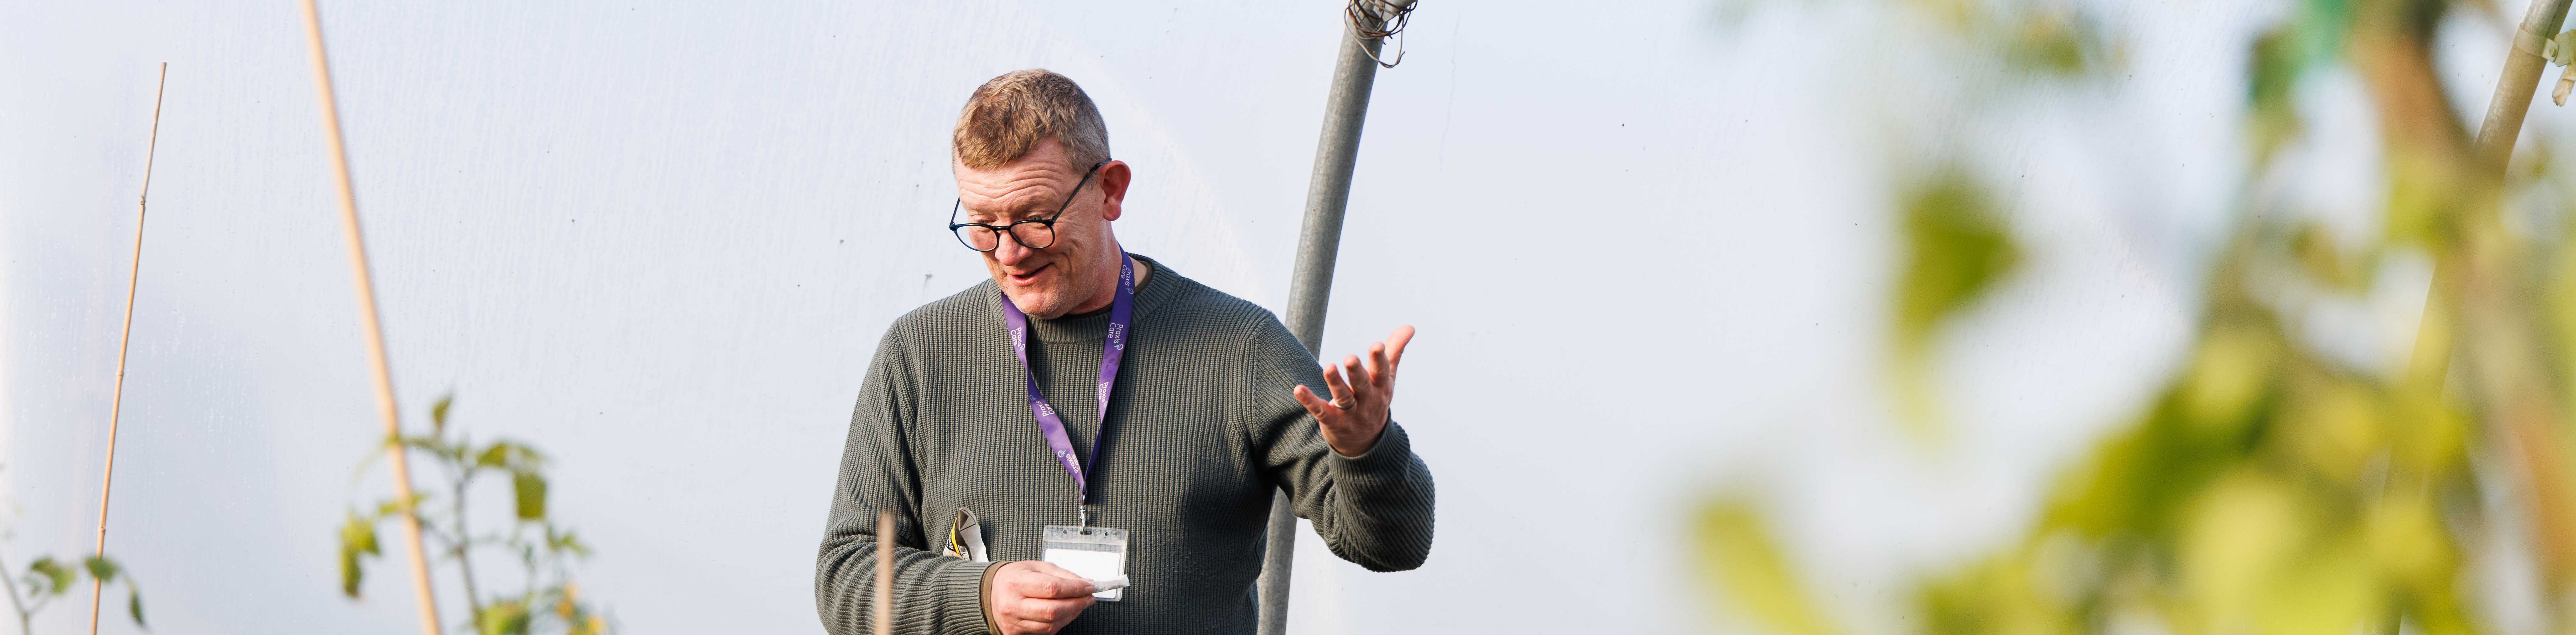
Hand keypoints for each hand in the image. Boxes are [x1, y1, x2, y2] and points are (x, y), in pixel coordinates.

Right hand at [987, 560, 1096, 634]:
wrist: (992, 593)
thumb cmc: (1015, 578)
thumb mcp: (1037, 567)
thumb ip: (1062, 575)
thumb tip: (1085, 583)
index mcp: (1016, 582)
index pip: (1052, 588)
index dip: (1075, 589)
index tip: (1088, 586)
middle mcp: (1012, 604)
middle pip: (1053, 610)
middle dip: (1077, 604)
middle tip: (1088, 598)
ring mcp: (1013, 621)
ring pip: (1051, 624)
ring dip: (1071, 615)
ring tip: (1079, 604)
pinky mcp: (1016, 633)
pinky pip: (1045, 631)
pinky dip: (1060, 623)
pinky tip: (1066, 613)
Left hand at [1292, 326, 1414, 456]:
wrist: (1366, 443)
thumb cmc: (1375, 400)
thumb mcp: (1387, 378)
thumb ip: (1395, 351)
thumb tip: (1410, 327)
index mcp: (1381, 388)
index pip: (1381, 373)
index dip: (1379, 360)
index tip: (1377, 345)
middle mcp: (1367, 401)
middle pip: (1362, 386)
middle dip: (1357, 372)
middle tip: (1350, 358)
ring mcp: (1350, 414)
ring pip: (1343, 398)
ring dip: (1335, 383)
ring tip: (1328, 367)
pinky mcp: (1332, 421)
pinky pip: (1320, 410)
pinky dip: (1309, 400)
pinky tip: (1298, 389)